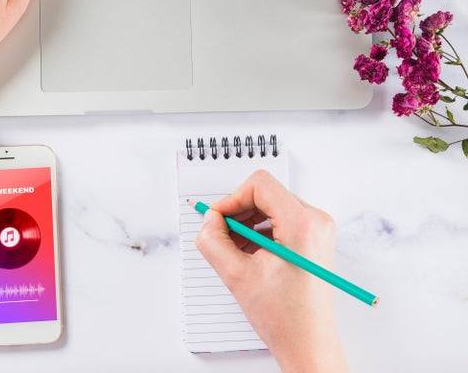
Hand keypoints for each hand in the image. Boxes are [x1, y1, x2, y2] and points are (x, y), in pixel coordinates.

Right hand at [195, 170, 347, 372]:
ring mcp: (317, 228)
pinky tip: (250, 253)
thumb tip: (209, 218)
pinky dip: (259, 230)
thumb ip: (213, 240)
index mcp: (302, 225)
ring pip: (270, 204)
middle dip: (239, 211)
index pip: (260, 185)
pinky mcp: (313, 236)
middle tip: (222, 234)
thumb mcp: (237, 276)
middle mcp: (315, 220)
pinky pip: (280, 217)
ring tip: (236, 249)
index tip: (218, 217)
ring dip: (248, 221)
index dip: (233, 198)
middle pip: (265, 193)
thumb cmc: (284, 317)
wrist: (308, 343)